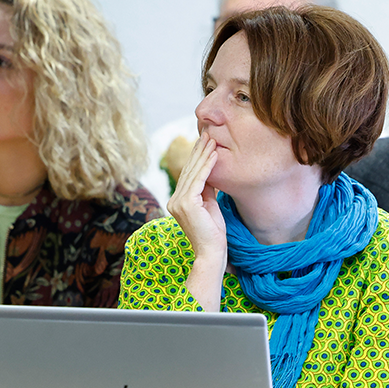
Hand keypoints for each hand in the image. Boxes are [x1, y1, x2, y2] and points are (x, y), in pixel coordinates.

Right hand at [168, 135, 226, 310]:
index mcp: (177, 202)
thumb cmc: (213, 234)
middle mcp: (174, 201)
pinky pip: (199, 180)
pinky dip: (207, 166)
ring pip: (194, 173)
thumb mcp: (210, 206)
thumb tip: (210, 171)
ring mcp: (178, 202)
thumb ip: (207, 189)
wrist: (212, 253)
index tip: (205, 142)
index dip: (197, 158)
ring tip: (213, 140)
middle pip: (188, 171)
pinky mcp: (186, 204)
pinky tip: (214, 155)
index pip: (188, 175)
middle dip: (199, 151)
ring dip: (204, 155)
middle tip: (208, 134)